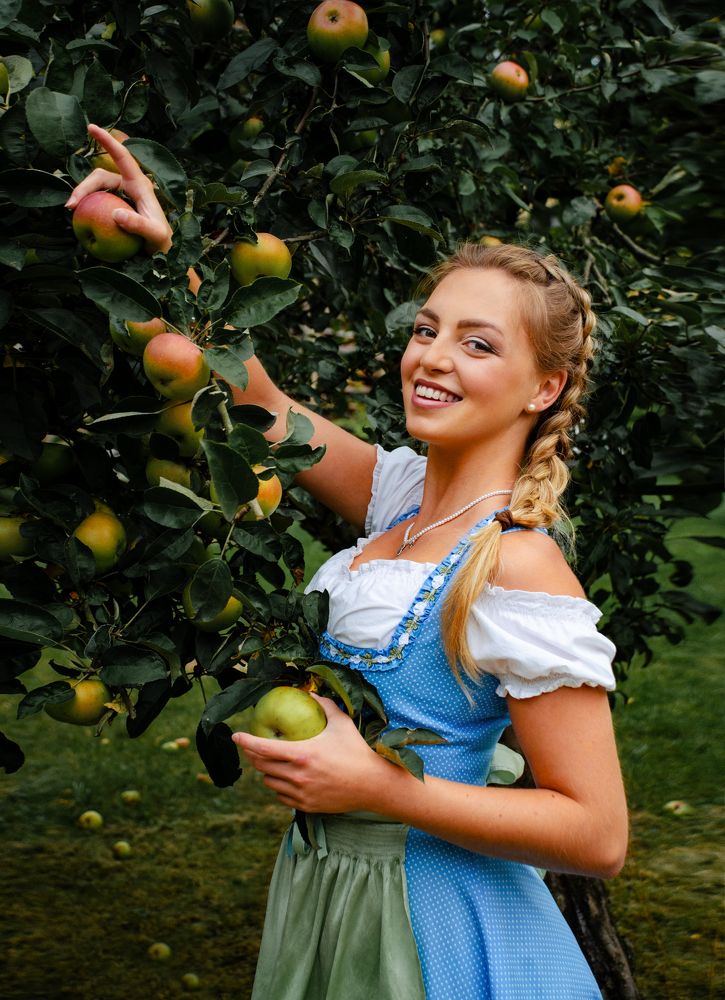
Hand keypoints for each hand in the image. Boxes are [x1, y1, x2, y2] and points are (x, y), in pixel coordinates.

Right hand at [65, 124, 172, 254]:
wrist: (162, 252)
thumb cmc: (162, 241)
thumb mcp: (154, 234)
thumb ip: (139, 224)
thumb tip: (116, 213)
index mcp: (140, 185)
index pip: (123, 158)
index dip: (107, 141)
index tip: (91, 127)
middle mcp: (129, 185)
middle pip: (100, 176)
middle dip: (84, 185)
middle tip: (71, 205)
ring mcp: (121, 195)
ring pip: (96, 186)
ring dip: (82, 195)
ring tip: (71, 210)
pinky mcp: (114, 205)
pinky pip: (96, 200)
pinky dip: (85, 205)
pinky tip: (77, 215)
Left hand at [232, 695, 386, 813]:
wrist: (372, 785)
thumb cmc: (357, 751)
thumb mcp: (342, 722)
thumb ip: (324, 705)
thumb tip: (311, 693)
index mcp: (301, 754)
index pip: (263, 747)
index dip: (245, 741)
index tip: (236, 735)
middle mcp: (297, 776)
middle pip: (261, 766)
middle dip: (252, 755)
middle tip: (251, 747)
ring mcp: (300, 793)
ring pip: (269, 782)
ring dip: (265, 771)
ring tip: (270, 762)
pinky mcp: (305, 806)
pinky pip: (281, 796)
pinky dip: (278, 786)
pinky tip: (284, 778)